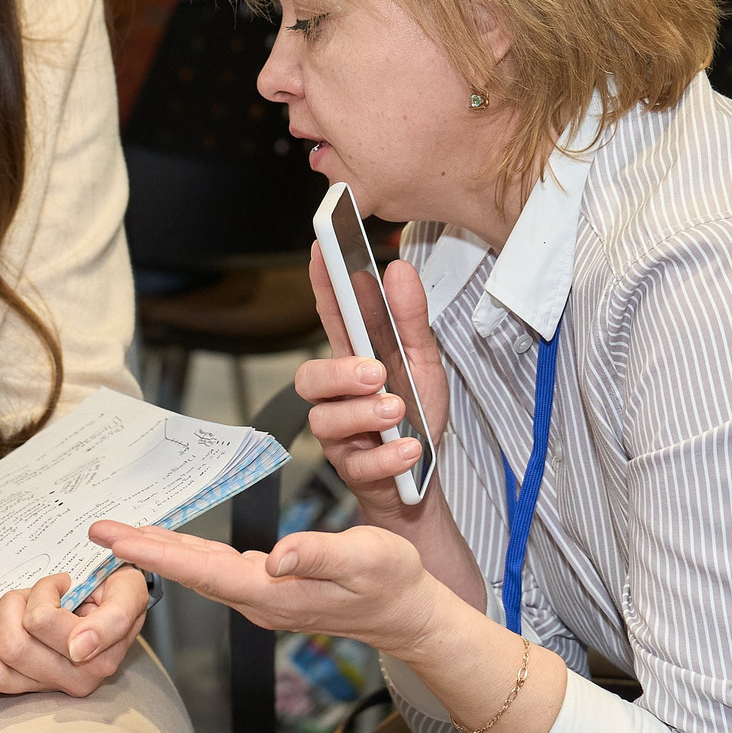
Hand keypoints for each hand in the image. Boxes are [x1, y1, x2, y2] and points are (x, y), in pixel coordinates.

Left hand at [0, 565, 148, 698]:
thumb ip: (115, 617)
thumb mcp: (131, 592)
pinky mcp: (19, 682)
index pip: (42, 622)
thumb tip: (77, 646)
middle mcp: (68, 681)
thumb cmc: (121, 592)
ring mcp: (40, 686)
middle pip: (11, 645)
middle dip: (14, 603)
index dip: (44, 592)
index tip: (64, 581)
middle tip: (36, 588)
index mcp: (94, 659)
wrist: (121, 602)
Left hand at [90, 520, 449, 658]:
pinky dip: (187, 556)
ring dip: (160, 554)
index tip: (116, 539)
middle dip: (142, 552)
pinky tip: (174, 544)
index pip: (203, 571)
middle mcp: (259, 600)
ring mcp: (263, 598)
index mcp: (275, 592)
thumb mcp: (365, 558)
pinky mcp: (269, 590)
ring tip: (122, 535)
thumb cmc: (391, 582)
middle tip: (98, 530)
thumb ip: (320, 554)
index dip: (157, 554)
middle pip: (190, 574)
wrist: (407, 612)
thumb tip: (277, 555)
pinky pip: (215, 573)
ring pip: (200, 574)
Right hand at [298, 244, 451, 520]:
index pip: (331, 318)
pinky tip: (407, 449)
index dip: (322, 285)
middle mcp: (336, 396)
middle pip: (308, 377)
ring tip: (396, 412)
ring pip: (325, 421)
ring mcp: (339, 434)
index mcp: (353, 361)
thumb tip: (399, 270)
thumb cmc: (414, 418)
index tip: (321, 251)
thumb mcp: (423, 363)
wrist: (421, 481)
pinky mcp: (351, 468)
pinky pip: (358, 463)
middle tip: (374, 373)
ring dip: (363, 415)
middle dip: (338, 373)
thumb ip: (410, 320)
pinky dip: (384, 456)